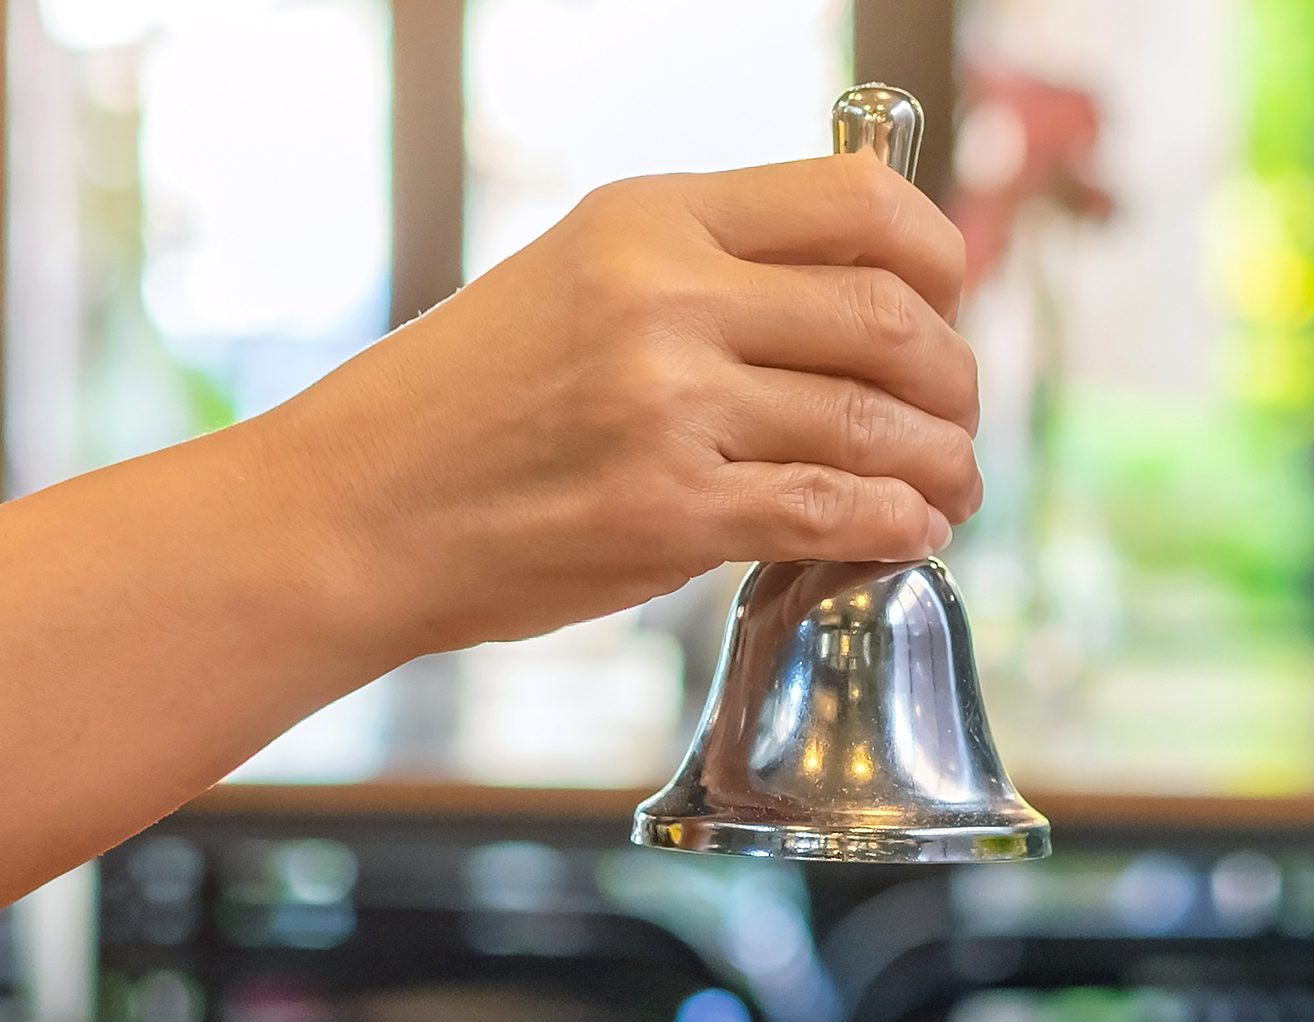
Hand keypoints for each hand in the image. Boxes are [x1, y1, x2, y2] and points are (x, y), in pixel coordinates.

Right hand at [270, 152, 979, 651]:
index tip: (949, 302)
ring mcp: (668, 406)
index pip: (857, 199)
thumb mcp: (579, 275)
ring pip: (876, 422)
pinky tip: (911, 530)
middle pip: (889, 317)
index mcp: (650, 216)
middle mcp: (666, 297)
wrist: (356, 507)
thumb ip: (708, 271)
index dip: (938, 255)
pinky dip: (896, 523)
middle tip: (957, 414)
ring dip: (943, 461)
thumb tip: (863, 294)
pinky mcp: (666, 512)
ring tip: (950, 484)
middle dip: (955, 376)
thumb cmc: (467, 402)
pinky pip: (831, 510)